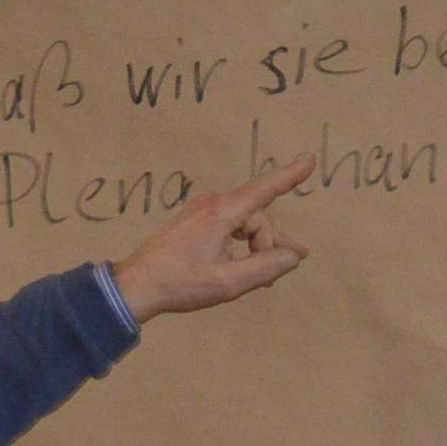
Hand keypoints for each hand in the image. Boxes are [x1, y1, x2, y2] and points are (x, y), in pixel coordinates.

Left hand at [110, 154, 314, 323]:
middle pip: (256, 217)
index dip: (289, 176)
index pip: (264, 189)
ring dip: (256, 246)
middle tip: (283, 268)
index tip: (310, 160)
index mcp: (222, 213)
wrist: (136, 286)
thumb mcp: (228, 282)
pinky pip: (227, 226)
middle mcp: (212, 204)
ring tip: (265, 275)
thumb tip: (292, 257)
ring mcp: (200, 210)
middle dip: (270, 242)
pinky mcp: (193, 221)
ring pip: (243, 222)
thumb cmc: (180, 284)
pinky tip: (242, 265)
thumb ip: (265, 268)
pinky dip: (240, 244)